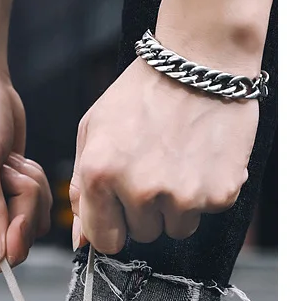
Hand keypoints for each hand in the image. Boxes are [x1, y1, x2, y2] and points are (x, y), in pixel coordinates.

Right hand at [0, 70, 51, 276]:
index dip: (6, 248)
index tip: (17, 215)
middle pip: (10, 247)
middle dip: (22, 210)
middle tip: (12, 174)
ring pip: (27, 228)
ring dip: (31, 194)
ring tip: (11, 163)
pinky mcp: (6, 198)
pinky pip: (35, 210)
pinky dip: (36, 186)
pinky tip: (17, 163)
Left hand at [70, 55, 258, 253]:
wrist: (201, 60)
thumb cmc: (143, 92)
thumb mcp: (93, 130)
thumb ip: (81, 188)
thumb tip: (82, 240)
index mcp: (101, 174)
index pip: (103, 240)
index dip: (113, 225)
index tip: (121, 210)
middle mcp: (140, 190)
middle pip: (142, 235)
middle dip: (146, 210)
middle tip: (156, 167)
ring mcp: (183, 195)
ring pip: (177, 228)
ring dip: (177, 205)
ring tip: (179, 161)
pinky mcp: (220, 193)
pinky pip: (207, 212)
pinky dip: (206, 191)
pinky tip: (202, 158)